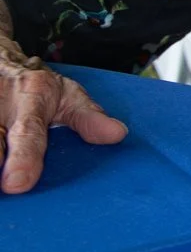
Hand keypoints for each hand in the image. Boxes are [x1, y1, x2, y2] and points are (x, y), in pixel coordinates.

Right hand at [0, 56, 126, 192]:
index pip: (27, 132)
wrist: (1, 64)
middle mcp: (0, 102)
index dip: (23, 157)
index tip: (17, 184)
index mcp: (31, 95)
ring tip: (3, 187)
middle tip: (8, 186)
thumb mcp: (68, 95)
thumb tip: (117, 134)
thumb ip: (89, 117)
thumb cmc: (37, 89)